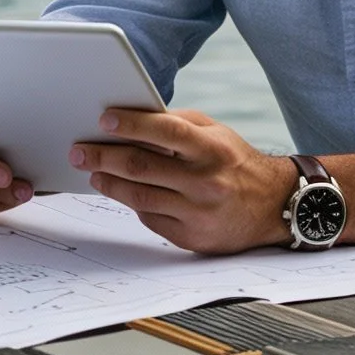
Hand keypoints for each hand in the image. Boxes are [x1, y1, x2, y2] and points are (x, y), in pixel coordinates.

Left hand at [71, 108, 293, 253]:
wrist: (275, 206)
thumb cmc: (235, 163)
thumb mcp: (215, 133)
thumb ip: (177, 123)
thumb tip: (131, 116)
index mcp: (212, 149)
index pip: (165, 131)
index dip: (131, 124)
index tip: (103, 119)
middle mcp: (206, 182)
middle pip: (142, 167)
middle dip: (102, 156)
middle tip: (78, 149)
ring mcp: (199, 213)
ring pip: (139, 197)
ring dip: (108, 182)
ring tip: (91, 170)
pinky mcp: (192, 238)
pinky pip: (150, 219)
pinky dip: (132, 203)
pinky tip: (120, 190)